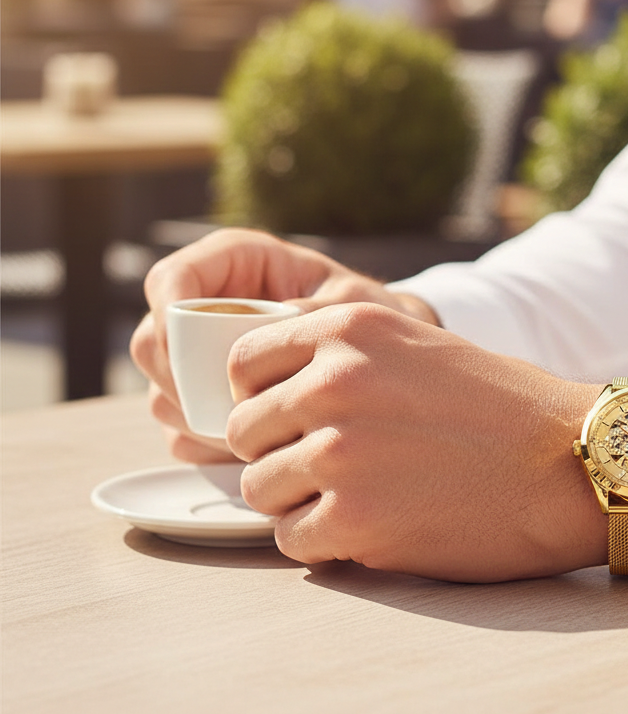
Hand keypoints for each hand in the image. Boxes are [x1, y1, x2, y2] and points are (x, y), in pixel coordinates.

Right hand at [129, 227, 439, 462]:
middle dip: (179, 380)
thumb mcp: (356, 308)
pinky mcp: (203, 400)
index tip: (191, 349)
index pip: (171, 279)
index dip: (167, 311)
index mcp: (237, 264)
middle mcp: (207, 307)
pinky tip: (253, 448)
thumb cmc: (373, 321)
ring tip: (256, 430)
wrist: (388, 362)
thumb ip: (317, 313)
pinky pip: (178, 427)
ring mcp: (198, 357)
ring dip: (195, 418)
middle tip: (229, 407)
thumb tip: (278, 323)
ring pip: (161, 389)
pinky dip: (205, 443)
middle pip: (153, 342)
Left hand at [225, 302, 609, 581]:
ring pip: (258, 488)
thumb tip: (265, 385)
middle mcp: (333, 380)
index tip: (289, 420)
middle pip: (242, 431)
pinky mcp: (354, 519)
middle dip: (277, 452)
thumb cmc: (501, 404)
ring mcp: (340, 450)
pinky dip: (321, 540)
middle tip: (331, 468)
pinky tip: (370, 528)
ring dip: (297, 499)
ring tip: (355, 497)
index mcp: (348, 327)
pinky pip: (290, 538)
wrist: (570, 460)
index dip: (260, 397)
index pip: (242, 364)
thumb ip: (340, 353)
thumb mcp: (416, 344)